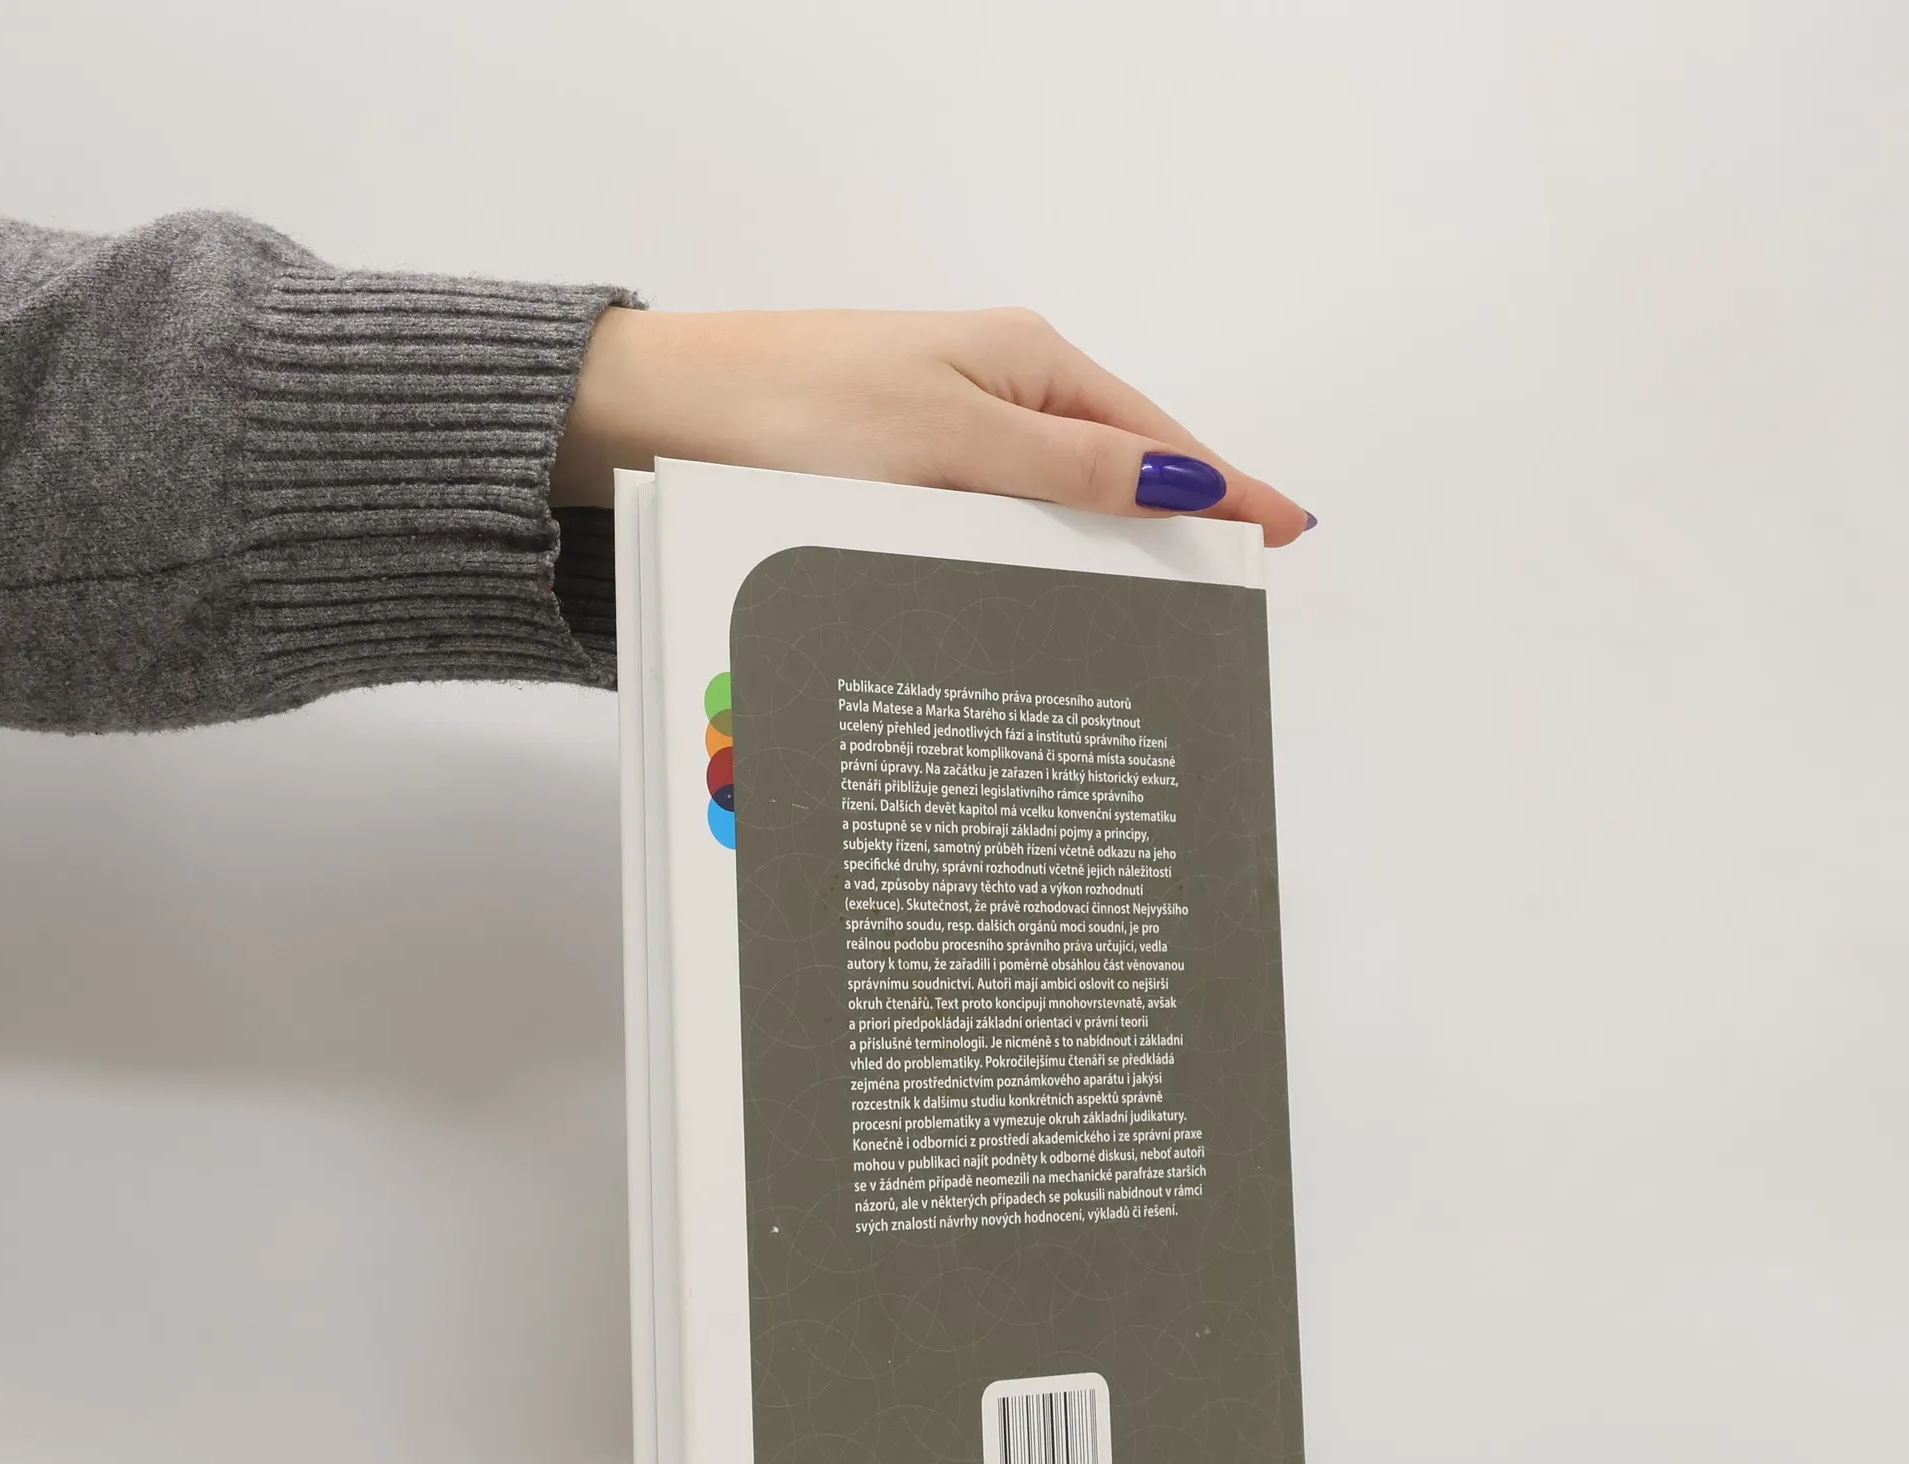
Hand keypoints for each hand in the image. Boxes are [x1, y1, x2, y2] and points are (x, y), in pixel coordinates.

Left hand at [549, 306, 1312, 543]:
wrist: (662, 414)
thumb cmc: (796, 410)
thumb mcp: (954, 441)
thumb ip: (1073, 465)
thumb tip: (1186, 477)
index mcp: (1025, 362)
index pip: (1155, 435)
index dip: (1224, 485)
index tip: (1289, 528)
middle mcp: (994, 390)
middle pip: (1113, 468)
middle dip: (1170, 527)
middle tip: (1228, 593)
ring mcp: (947, 432)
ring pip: (1052, 504)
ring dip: (1098, 552)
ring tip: (1156, 613)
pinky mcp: (901, 472)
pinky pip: (995, 520)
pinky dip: (1030, 558)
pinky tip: (1042, 597)